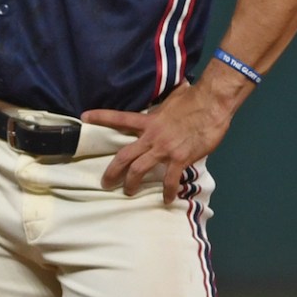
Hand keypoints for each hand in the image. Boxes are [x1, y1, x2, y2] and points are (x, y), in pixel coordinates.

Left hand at [82, 78, 241, 200]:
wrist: (213, 104)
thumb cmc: (195, 98)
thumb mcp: (172, 98)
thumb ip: (163, 105)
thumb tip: (166, 96)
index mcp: (149, 120)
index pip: (119, 118)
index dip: (101, 117)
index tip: (84, 117)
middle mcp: (152, 136)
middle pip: (124, 156)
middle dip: (112, 171)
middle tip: (105, 182)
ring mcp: (164, 149)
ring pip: (139, 170)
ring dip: (131, 184)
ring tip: (128, 192)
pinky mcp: (179, 158)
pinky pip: (169, 180)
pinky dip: (167, 192)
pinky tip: (167, 200)